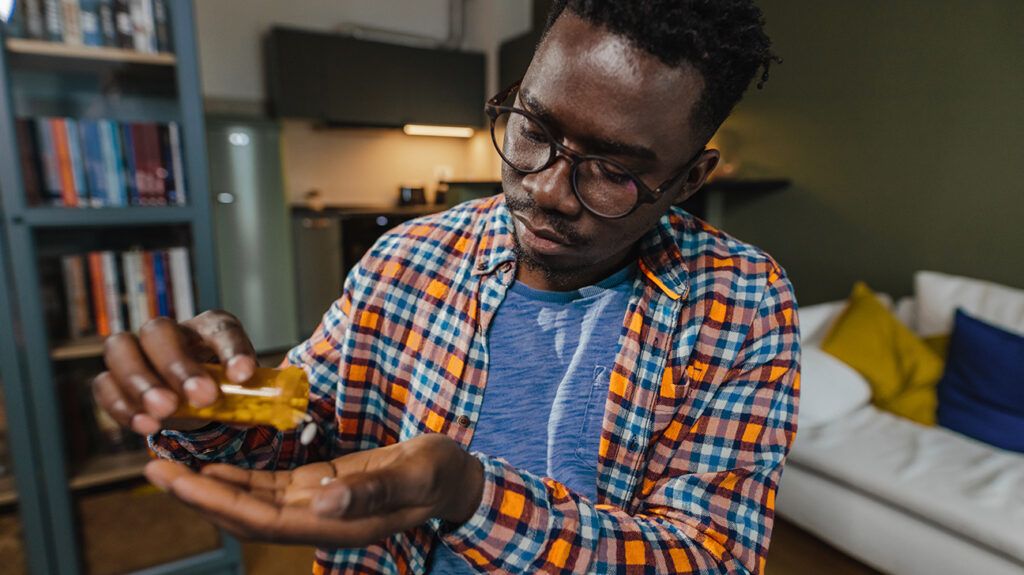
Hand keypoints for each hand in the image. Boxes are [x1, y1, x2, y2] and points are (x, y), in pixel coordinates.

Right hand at [93, 310, 257, 434]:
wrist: (197, 399)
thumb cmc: (224, 389)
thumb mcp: (244, 391)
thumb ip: (255, 400)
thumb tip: (274, 417)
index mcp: (210, 328)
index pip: (221, 329)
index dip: (232, 350)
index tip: (244, 375)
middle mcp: (171, 331)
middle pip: (160, 332)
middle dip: (177, 366)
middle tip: (200, 399)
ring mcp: (137, 350)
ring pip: (121, 349)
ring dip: (141, 383)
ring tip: (164, 414)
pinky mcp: (114, 376)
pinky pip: (104, 383)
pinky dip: (121, 405)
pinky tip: (145, 425)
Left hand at [144, 433, 484, 546]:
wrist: (455, 477)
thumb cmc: (439, 475)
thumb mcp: (414, 475)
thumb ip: (370, 491)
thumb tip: (323, 501)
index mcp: (335, 523)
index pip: (261, 519)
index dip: (215, 502)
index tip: (177, 480)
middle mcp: (318, 519)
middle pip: (245, 514)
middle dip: (197, 494)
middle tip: (153, 467)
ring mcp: (317, 505)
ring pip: (252, 500)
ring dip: (211, 485)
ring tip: (171, 463)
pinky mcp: (321, 487)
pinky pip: (271, 486)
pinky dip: (240, 476)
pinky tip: (216, 464)